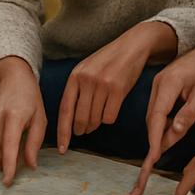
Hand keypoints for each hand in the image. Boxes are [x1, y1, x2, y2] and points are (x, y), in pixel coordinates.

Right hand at [0, 57, 45, 185]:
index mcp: (13, 118)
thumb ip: (34, 143)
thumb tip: (30, 165)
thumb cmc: (30, 99)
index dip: (8, 167)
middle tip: (23, 162)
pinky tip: (9, 145)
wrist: (13, 80)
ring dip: (3, 159)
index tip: (8, 182)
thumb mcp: (40, 119)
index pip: (9, 147)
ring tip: (18, 151)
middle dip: (8, 165)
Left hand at [55, 28, 156, 152]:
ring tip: (98, 118)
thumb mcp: (86, 69)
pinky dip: (109, 118)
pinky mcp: (117, 89)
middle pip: (80, 118)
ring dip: (96, 124)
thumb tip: (72, 119)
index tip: (63, 148)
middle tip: (84, 132)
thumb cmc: (108, 61)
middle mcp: (86, 80)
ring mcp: (101, 85)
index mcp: (74, 76)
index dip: (63, 131)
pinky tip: (111, 109)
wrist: (131, 47)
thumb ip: (78, 89)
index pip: (65, 110)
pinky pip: (110, 117)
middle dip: (82, 129)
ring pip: (95, 119)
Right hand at [125, 44, 194, 194]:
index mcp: (167, 86)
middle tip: (151, 165)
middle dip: (152, 143)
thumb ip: (189, 113)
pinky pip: (156, 114)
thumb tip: (174, 133)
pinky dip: (160, 128)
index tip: (152, 157)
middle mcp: (156, 88)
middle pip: (150, 120)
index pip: (156, 116)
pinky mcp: (158, 93)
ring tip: (156, 159)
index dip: (154, 138)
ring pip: (152, 118)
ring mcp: (155, 90)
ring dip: (156, 137)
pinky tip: (165, 140)